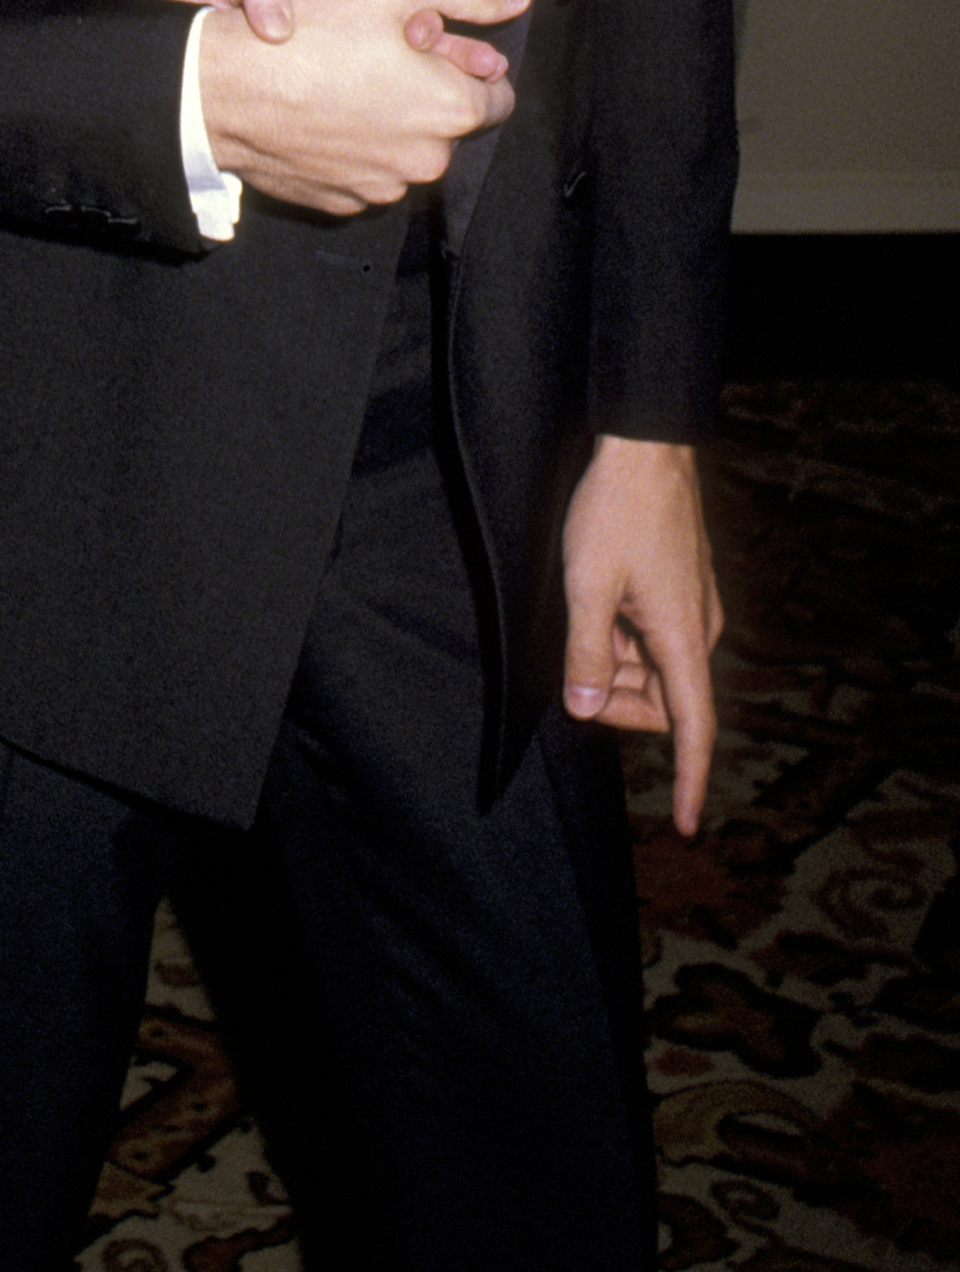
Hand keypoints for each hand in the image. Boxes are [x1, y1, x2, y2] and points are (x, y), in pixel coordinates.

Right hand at [196, 0, 529, 214]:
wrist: (222, 87)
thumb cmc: (310, 29)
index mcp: (454, 108)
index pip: (497, 91)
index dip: (463, 58)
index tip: (422, 41)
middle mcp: (427, 160)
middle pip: (447, 122)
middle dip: (424, 91)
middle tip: (375, 54)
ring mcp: (381, 186)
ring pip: (404, 149)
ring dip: (388, 122)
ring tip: (342, 82)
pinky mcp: (339, 201)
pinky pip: (362, 171)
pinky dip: (351, 147)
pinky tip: (320, 113)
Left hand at [562, 435, 722, 834]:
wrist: (646, 448)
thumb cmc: (617, 512)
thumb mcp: (587, 585)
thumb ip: (586, 653)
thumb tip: (586, 710)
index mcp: (684, 639)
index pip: (693, 728)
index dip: (689, 779)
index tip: (686, 824)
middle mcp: (698, 630)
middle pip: (662, 700)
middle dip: (617, 700)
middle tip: (574, 671)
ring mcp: (690, 607)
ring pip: (652, 666)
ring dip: (614, 662)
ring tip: (581, 619)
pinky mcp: (679, 588)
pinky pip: (651, 636)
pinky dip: (620, 636)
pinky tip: (593, 605)